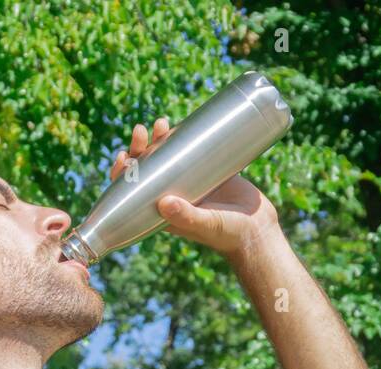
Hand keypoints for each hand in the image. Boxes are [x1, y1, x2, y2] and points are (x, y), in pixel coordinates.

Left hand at [111, 116, 280, 257]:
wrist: (258, 230)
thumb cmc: (228, 234)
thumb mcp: (206, 225)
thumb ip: (187, 217)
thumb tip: (163, 203)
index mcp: (161, 212)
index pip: (132, 192)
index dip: (122, 174)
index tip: (124, 157)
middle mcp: (172, 195)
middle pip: (146, 168)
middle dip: (139, 148)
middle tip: (142, 131)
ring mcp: (189, 182)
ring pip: (166, 156)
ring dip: (158, 139)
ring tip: (160, 123)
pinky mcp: (207, 170)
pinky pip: (189, 151)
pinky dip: (182, 137)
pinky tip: (179, 123)